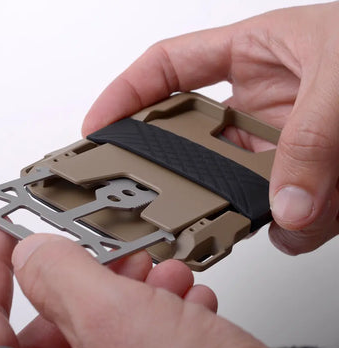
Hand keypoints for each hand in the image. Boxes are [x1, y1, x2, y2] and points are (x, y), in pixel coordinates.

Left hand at [0, 219, 265, 347]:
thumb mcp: (116, 320)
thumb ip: (60, 275)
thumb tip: (32, 252)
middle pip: (48, 328)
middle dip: (86, 281)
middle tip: (107, 251)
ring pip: (96, 331)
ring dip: (129, 294)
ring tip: (159, 276)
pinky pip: (131, 345)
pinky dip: (154, 316)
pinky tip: (182, 302)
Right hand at [82, 2, 338, 255]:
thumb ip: (312, 136)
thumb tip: (289, 204)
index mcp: (252, 55)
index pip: (166, 69)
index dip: (124, 94)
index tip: (97, 125)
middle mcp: (258, 104)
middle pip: (190, 140)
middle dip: (183, 170)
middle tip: (171, 196)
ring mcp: (278, 147)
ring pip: (237, 186)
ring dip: (252, 205)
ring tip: (289, 202)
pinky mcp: (304, 180)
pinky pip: (282, 212)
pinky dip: (297, 226)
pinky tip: (318, 217)